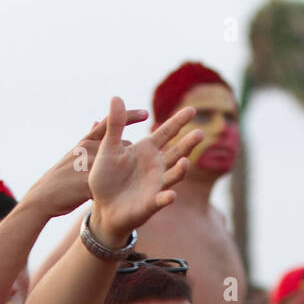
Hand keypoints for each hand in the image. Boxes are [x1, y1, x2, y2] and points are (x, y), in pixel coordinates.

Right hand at [20, 110, 149, 218]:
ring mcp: (89, 165)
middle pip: (121, 145)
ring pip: (118, 165)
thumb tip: (98, 120)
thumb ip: (90, 139)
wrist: (44, 196)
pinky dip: (113, 190)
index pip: (109, 123)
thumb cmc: (61, 175)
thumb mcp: (74, 152)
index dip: (129, 116)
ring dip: (124, 173)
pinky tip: (113, 196)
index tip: (146, 113)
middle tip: (133, 165)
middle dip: (129, 155)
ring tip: (125, 182)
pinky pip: (110, 185)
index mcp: (86, 140)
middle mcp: (89, 149)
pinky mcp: (89, 184)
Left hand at [87, 98, 201, 244]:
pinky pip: (161, 199)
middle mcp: (157, 166)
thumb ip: (114, 125)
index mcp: (147, 150)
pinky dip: (167, 197)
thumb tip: (116, 97)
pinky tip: (171, 195)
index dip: (179, 121)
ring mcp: (157, 184)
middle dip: (189, 144)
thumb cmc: (106, 178)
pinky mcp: (151, 203)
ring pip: (174, 175)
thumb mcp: (109, 149)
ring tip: (185, 162)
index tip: (192, 109)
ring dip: (181, 169)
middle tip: (200, 133)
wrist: (103, 207)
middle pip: (178, 151)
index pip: (167, 132)